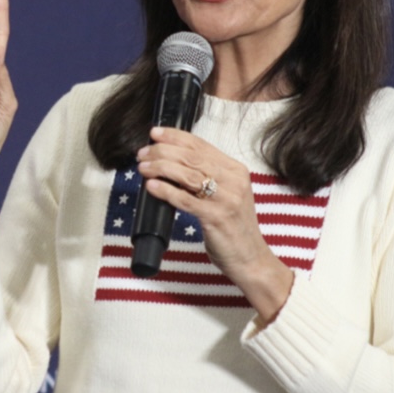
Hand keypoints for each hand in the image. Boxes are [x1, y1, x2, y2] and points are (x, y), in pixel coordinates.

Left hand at [135, 127, 293, 322]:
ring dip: (161, 168)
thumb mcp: (225, 194)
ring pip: (188, 175)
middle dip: (162, 151)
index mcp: (235, 170)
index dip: (175, 136)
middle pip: (192, 157)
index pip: (201, 145)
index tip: (155, 133)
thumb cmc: (233, 227)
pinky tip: (152, 187)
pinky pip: (186, 200)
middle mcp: (234, 180)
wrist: (251, 258)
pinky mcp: (217, 217)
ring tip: (143, 168)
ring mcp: (227, 199)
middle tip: (143, 154)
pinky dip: (166, 191)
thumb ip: (206, 177)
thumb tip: (170, 163)